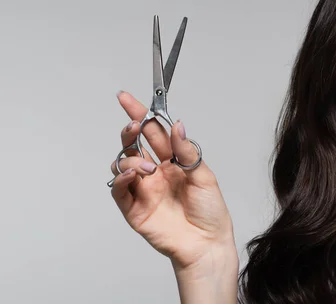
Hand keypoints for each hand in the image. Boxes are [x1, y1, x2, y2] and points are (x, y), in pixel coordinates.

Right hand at [109, 91, 236, 271]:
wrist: (207, 243)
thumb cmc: (210, 212)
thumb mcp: (204, 176)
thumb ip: (186, 151)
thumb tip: (176, 125)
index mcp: (173, 162)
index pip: (153, 133)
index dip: (141, 115)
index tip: (127, 98)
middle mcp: (155, 173)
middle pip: (133, 144)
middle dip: (130, 129)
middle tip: (134, 123)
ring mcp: (143, 190)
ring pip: (122, 164)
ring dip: (131, 158)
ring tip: (149, 168)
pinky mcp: (134, 209)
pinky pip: (118, 190)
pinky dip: (121, 178)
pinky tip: (133, 175)